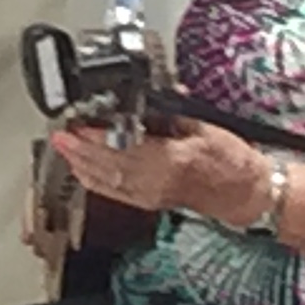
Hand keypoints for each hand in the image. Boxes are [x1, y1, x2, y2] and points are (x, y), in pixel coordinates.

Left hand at [50, 121, 270, 224]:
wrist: (245, 192)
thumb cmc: (231, 160)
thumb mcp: (203, 127)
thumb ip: (169, 115)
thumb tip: (143, 101)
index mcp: (172, 160)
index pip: (124, 148)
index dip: (96, 139)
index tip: (78, 127)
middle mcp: (156, 182)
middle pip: (108, 167)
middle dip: (80, 152)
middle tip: (60, 137)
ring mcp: (151, 196)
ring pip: (107, 182)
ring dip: (82, 166)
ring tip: (64, 150)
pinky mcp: (150, 203)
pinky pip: (115, 193)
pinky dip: (95, 182)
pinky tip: (83, 172)